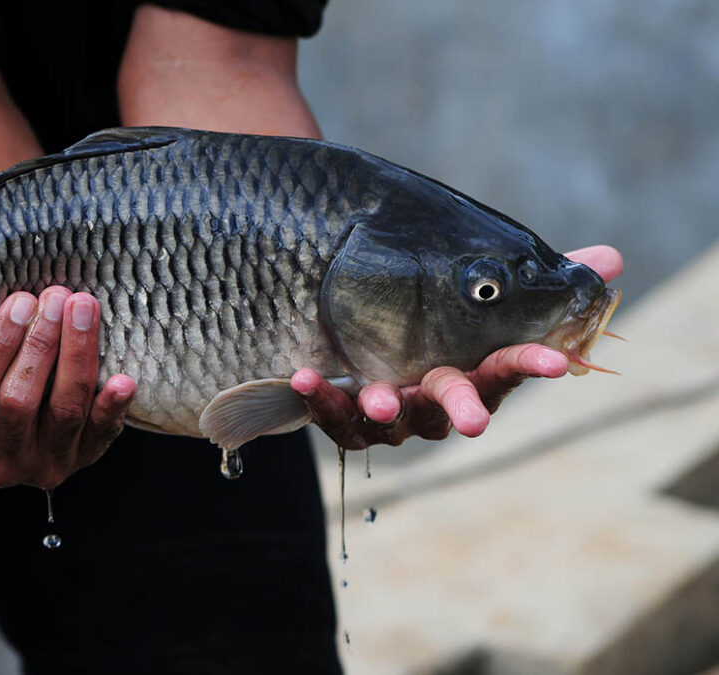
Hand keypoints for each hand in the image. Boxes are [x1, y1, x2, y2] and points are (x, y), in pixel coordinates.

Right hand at [0, 244, 136, 488]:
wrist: (30, 416)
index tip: (19, 300)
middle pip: (18, 403)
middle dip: (39, 345)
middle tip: (56, 296)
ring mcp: (43, 465)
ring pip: (62, 413)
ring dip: (77, 357)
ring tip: (85, 308)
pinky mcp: (85, 458)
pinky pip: (102, 436)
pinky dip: (112, 408)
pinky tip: (123, 378)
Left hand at [292, 245, 623, 448]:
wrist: (353, 316)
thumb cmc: (432, 311)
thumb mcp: (481, 284)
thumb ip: (542, 275)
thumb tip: (613, 260)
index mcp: (473, 370)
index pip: (509, 369)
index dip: (531, 365)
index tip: (558, 361)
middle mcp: (436, 400)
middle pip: (454, 408)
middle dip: (464, 410)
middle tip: (473, 422)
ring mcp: (392, 412)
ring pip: (393, 423)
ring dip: (388, 409)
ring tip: (382, 399)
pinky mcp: (348, 416)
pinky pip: (337, 419)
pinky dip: (323, 400)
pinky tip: (306, 376)